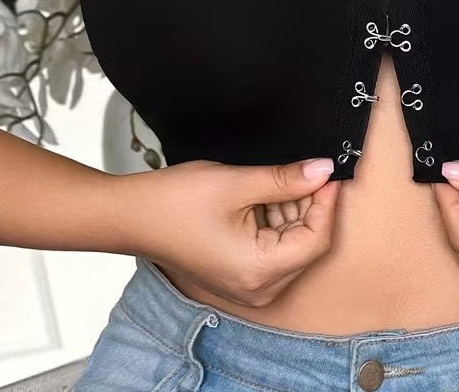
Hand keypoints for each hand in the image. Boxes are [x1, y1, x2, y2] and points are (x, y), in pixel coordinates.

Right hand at [116, 156, 338, 307]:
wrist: (130, 215)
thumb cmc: (175, 202)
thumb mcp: (239, 183)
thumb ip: (287, 179)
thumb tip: (323, 170)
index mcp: (258, 271)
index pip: (316, 240)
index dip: (327, 203)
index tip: (328, 173)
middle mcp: (257, 288)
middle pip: (307, 245)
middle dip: (309, 206)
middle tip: (305, 172)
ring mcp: (247, 285)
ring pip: (291, 245)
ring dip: (291, 212)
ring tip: (275, 182)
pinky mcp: (239, 274)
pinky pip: (273, 249)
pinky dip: (275, 222)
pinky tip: (263, 197)